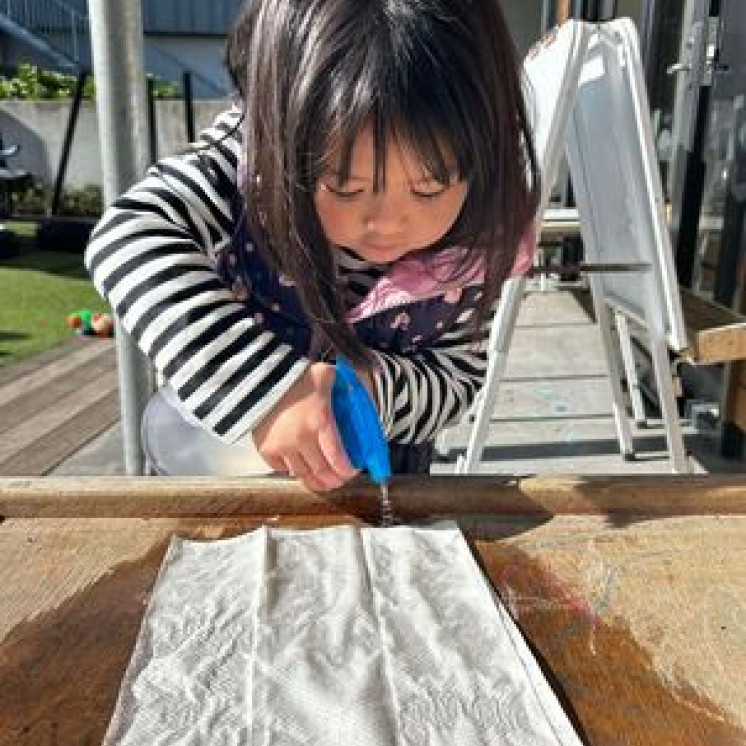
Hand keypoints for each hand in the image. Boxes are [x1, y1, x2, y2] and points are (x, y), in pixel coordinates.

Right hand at [252, 362, 358, 490]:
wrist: (262, 375)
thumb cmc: (297, 374)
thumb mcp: (327, 375)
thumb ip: (346, 386)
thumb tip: (362, 393)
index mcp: (320, 422)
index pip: (337, 458)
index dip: (346, 470)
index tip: (352, 472)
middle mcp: (301, 438)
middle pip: (321, 472)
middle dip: (333, 480)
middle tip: (339, 480)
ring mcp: (281, 446)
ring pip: (302, 474)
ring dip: (314, 480)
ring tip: (321, 480)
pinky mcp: (265, 448)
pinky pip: (281, 469)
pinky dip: (292, 470)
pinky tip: (300, 466)